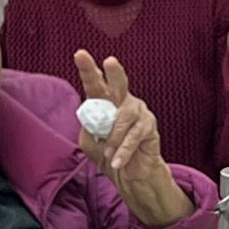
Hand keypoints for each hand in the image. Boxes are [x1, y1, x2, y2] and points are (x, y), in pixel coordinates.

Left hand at [74, 50, 192, 226]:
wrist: (129, 174)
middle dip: (114, 72)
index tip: (79, 54)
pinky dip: (123, 149)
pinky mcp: (149, 126)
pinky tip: (117, 160)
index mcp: (105, 101)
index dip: (88, 69)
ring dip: (113, 137)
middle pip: (119, 82)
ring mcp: (138, 112)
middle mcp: (123, 101)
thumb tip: (95, 119)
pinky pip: (134, 136)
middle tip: (110, 61)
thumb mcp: (89, 141)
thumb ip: (89, 127)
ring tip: (107, 153)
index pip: (96, 83)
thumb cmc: (107, 152)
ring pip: (124, 117)